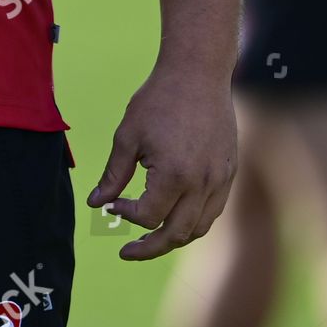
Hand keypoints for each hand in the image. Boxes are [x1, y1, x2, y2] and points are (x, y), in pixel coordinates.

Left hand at [86, 66, 237, 260]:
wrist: (197, 73)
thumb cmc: (158, 100)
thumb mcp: (128, 135)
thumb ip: (113, 175)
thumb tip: (97, 204)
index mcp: (174, 175)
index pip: (148, 216)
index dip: (126, 214)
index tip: (111, 203)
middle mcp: (202, 184)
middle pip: (176, 234)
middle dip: (149, 247)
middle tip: (127, 252)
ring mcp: (220, 180)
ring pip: (198, 228)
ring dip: (173, 238)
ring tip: (150, 239)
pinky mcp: (229, 172)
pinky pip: (212, 210)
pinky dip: (193, 222)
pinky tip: (174, 217)